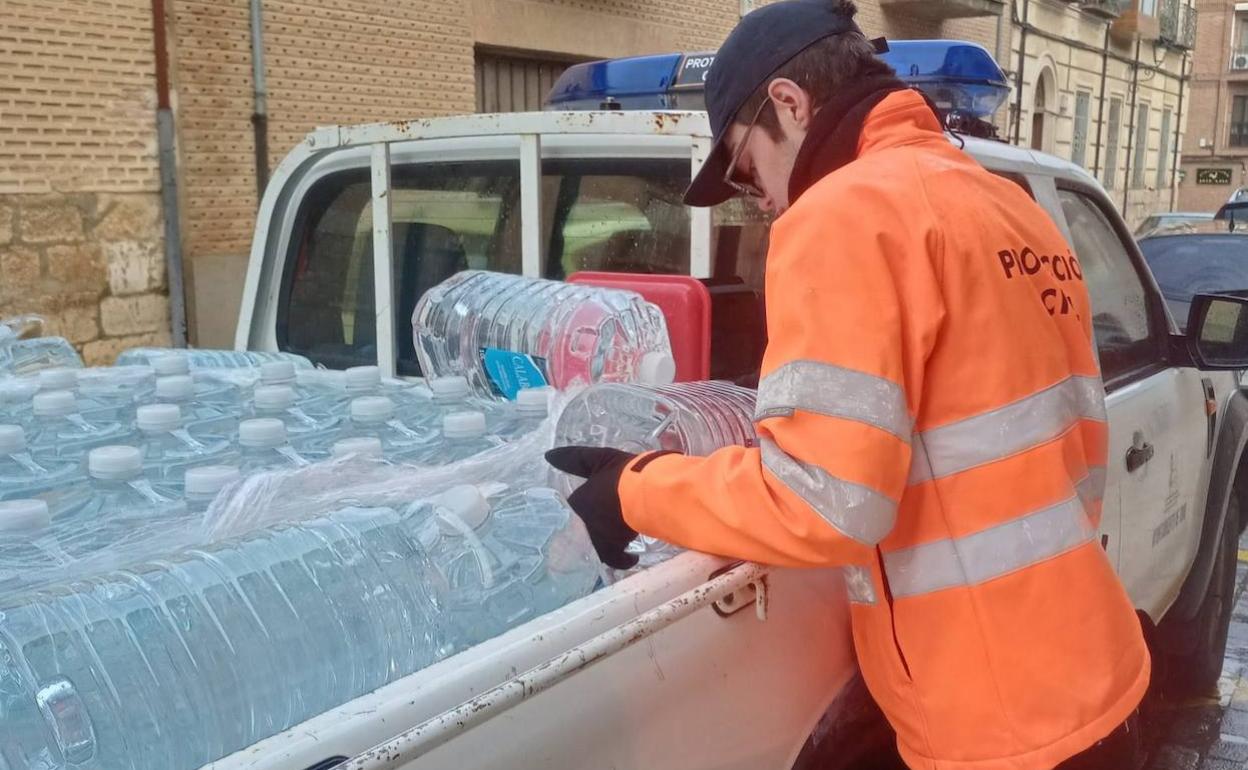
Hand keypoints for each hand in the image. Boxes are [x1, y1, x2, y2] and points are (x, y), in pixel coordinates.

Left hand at [545, 446, 640, 569]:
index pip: (572, 511)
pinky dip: (623, 560)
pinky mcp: (614, 550)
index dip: (584, 512)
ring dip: (606, 545)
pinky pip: (615, 559)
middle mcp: (581, 524)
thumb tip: (547, 455)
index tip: (593, 512)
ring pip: (597, 546)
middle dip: (591, 531)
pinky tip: (631, 558)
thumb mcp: (598, 459)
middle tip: (604, 530)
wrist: (642, 495)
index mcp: (576, 503)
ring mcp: (596, 539)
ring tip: (617, 542)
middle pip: (582, 532)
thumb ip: (574, 458)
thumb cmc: (620, 475)